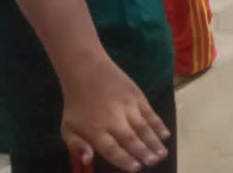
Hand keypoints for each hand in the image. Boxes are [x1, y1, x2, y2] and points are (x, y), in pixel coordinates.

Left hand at [59, 57, 169, 171]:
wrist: (86, 71)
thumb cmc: (76, 103)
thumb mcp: (67, 128)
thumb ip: (77, 146)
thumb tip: (88, 160)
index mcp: (95, 130)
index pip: (112, 149)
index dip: (125, 160)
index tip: (136, 169)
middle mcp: (113, 120)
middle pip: (131, 140)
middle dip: (144, 153)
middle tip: (154, 162)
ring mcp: (127, 107)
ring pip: (143, 127)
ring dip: (154, 141)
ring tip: (163, 154)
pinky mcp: (137, 96)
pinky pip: (150, 113)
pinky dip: (158, 124)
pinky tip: (165, 134)